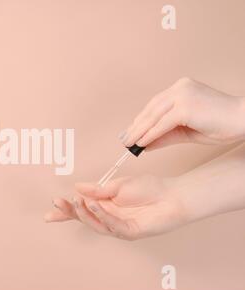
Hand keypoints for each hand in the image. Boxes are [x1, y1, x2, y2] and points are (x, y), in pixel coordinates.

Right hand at [45, 175, 187, 239]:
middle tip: (57, 202)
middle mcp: (109, 218)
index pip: (81, 208)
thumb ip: (97, 189)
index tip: (51, 206)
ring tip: (75, 200)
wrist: (172, 195)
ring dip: (83, 212)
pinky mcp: (129, 232)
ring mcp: (118, 227)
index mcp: (104, 205)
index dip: (66, 209)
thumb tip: (77, 187)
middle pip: (84, 218)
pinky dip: (101, 214)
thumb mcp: (118, 185)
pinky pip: (111, 225)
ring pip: (95, 224)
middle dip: (69, 211)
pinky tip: (94, 204)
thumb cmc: (149, 189)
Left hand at [120, 78, 244, 149]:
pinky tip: (141, 144)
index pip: (155, 105)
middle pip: (151, 109)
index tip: (130, 132)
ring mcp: (182, 95)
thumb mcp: (187, 131)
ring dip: (139, 131)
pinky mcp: (185, 106)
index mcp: (181, 88)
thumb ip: (165, 135)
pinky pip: (161, 124)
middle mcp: (180, 88)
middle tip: (124, 139)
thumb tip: (144, 144)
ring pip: (153, 116)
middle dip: (136, 126)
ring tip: (129, 144)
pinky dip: (150, 135)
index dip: (141, 120)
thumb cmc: (221, 125)